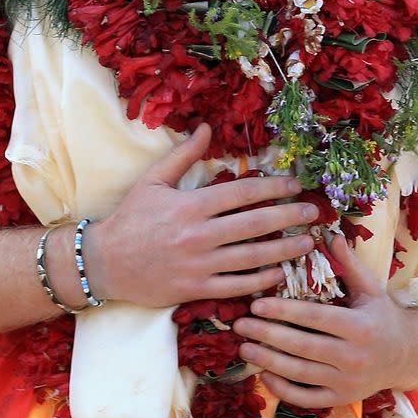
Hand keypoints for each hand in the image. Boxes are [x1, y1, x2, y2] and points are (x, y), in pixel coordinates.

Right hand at [82, 123, 318, 308]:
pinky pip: (237, 286)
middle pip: (255, 224)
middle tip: (313, 213)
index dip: (273, 187)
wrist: (104, 263)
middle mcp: (199, 235)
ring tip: (307, 243)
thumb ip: (182, 155)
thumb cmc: (130, 219)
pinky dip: (261, 281)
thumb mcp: (152, 181)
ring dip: (284, 249)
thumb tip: (206, 127)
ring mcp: (199, 264)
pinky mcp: (196, 289)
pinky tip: (280, 273)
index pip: (242, 193)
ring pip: (252, 257)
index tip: (294, 185)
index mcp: (191, 205)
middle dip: (289, 216)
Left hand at [231, 233, 413, 406]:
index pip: (315, 318)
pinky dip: (283, 389)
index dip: (283, 311)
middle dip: (267, 335)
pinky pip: (307, 398)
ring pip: (300, 373)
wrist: (407, 356)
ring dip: (268, 361)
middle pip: (302, 347)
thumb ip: (349, 264)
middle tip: (240, 325)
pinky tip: (264, 375)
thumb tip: (329, 233)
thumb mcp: (371, 289)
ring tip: (244, 348)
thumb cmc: (383, 317)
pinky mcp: (342, 399)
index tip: (256, 304)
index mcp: (361, 327)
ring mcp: (348, 383)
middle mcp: (355, 358)